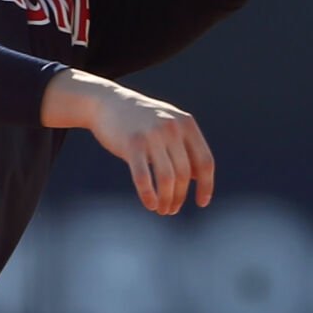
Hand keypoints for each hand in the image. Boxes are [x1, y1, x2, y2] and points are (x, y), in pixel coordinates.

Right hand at [42, 71, 213, 213]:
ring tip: (162, 210)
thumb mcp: (169, 125)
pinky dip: (148, 195)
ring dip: (166, 200)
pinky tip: (149, 205)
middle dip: (180, 196)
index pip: (204, 161)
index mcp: (186, 124)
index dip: (206, 185)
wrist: (107, 102)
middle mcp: (172, 128)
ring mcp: (152, 135)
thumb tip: (200, 179)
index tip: (201, 203)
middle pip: (184, 174)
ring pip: (167, 178)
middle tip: (172, 210)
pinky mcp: (131, 144)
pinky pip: (143, 177)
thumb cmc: (141, 120)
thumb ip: (185, 148)